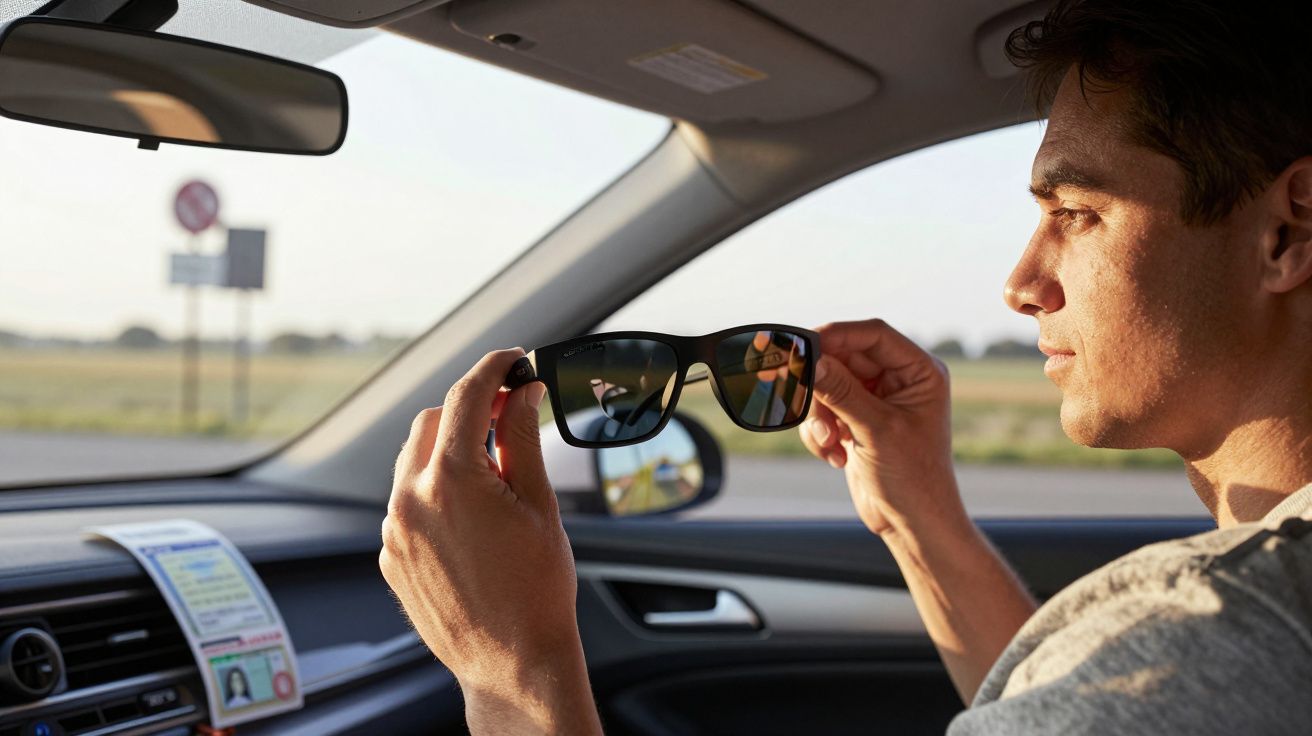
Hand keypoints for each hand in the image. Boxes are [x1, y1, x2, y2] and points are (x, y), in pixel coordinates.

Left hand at [380, 348, 600, 733]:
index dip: (494, 367)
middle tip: (510, 417)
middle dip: (469, 411)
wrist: (511, 660)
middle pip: (432, 421)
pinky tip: (472, 517)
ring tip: (494, 474)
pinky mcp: (391, 555)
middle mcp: (410, 498)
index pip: (467, 395)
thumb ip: (523, 437)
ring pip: (413, 461)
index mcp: (451, 477)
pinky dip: (435, 492)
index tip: (513, 359)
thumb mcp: (539, 503)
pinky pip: (407, 504)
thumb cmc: (535, 589)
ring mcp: (395, 529)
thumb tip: (523, 393)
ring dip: (448, 451)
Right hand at [799, 320, 963, 535]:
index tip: (805, 345)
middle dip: (823, 389)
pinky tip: (835, 456)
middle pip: (843, 359)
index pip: (873, 335)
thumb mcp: (876, 430)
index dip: (837, 335)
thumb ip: (841, 392)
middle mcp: (898, 380)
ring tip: (829, 445)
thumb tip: (812, 360)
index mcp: (919, 372)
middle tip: (802, 401)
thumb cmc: (913, 479)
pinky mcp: (856, 421)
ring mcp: (875, 400)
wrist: (912, 524)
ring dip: (819, 416)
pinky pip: (823, 411)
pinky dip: (820, 432)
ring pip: (827, 386)